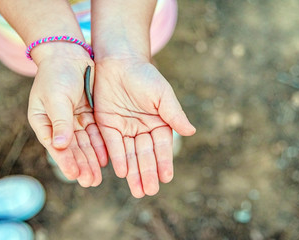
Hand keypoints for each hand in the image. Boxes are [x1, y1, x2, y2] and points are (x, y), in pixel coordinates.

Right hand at [28, 56, 107, 186]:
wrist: (69, 54)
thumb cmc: (56, 74)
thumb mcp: (56, 97)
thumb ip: (59, 121)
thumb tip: (59, 145)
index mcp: (43, 121)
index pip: (55, 146)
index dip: (66, 161)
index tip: (75, 176)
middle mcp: (58, 124)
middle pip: (72, 148)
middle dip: (81, 165)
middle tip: (91, 182)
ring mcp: (74, 120)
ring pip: (84, 144)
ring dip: (91, 159)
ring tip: (98, 177)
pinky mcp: (87, 115)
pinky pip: (94, 133)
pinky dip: (99, 145)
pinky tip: (106, 158)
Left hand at [94, 58, 195, 197]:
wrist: (119, 61)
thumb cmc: (144, 75)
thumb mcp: (162, 94)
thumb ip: (173, 114)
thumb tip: (191, 132)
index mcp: (158, 122)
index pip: (161, 146)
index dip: (163, 162)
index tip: (166, 178)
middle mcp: (141, 129)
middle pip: (145, 155)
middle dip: (148, 172)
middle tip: (149, 191)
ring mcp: (124, 128)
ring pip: (130, 154)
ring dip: (134, 172)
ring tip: (138, 190)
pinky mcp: (107, 125)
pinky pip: (113, 144)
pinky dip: (118, 158)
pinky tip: (122, 172)